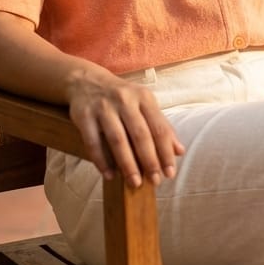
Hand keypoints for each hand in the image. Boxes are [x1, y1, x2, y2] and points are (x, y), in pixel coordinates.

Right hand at [67, 72, 184, 188]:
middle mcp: (124, 100)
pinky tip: (109, 175)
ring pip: (118, 140)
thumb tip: (180, 151)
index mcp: (143, 97)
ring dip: (127, 164)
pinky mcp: (84, 116)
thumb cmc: (122, 99)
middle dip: (149, 161)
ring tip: (135, 182)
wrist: (87, 82)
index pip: (159, 127)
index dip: (166, 152)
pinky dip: (102, 161)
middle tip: (155, 181)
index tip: (170, 173)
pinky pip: (93, 142)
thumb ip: (161, 126)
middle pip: (140, 134)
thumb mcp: (144, 105)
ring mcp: (103, 107)